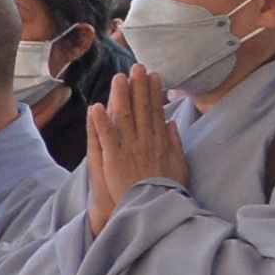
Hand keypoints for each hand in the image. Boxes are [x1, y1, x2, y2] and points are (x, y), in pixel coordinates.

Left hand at [84, 61, 182, 234]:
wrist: (153, 208)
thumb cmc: (165, 189)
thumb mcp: (178, 164)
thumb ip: (175, 143)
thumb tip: (172, 124)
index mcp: (161, 142)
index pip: (157, 112)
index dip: (154, 93)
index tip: (152, 76)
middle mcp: (147, 141)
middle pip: (143, 109)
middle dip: (139, 87)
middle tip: (136, 67)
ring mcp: (130, 148)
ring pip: (125, 117)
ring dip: (121, 96)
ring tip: (118, 78)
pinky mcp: (114, 158)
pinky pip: (106, 136)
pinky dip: (101, 121)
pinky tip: (96, 106)